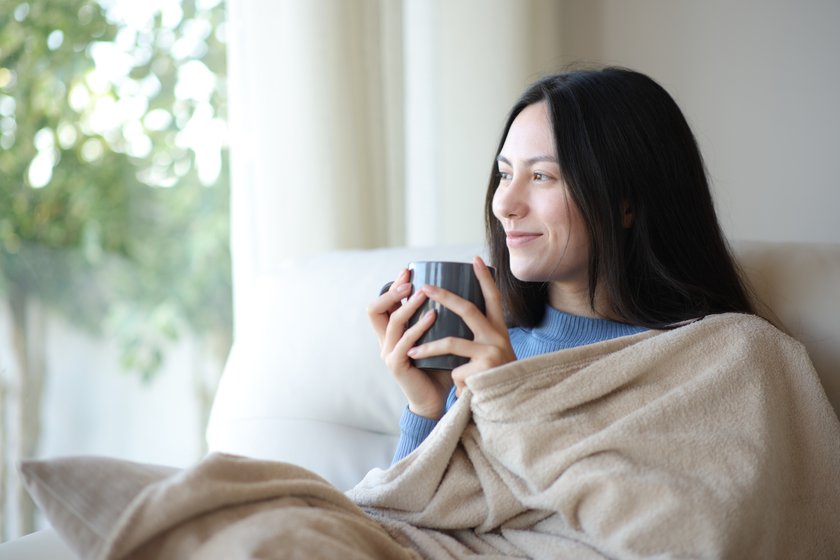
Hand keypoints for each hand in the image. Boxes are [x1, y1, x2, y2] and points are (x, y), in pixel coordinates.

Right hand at [367, 268, 452, 418]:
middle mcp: (385, 342)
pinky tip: (432, 317)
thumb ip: (438, 319)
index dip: (392, 286)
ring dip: (408, 305)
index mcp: (392, 334)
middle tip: (409, 281)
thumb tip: (458, 289)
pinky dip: (417, 327)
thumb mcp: (437, 338)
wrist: (438, 401)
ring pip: (392, 322)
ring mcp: (388, 354)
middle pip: (374, 309)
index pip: (383, 304)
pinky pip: (404, 342)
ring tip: (424, 293)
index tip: (407, 270)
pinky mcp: (396, 366)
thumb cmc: (441, 367)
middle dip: (391, 292)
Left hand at [406, 256, 515, 396]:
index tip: (475, 258)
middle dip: (444, 297)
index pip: (493, 299)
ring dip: (428, 349)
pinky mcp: (483, 371)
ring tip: (412, 353)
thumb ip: (476, 339)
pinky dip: (453, 381)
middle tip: (426, 287)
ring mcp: (492, 353)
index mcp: (499, 331)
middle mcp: (498, 337)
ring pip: (451, 343)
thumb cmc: (494, 379)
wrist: (511, 407)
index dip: (484, 278)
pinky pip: (454, 370)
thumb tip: (447, 320)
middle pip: (468, 309)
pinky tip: (462, 391)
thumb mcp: (491, 354)